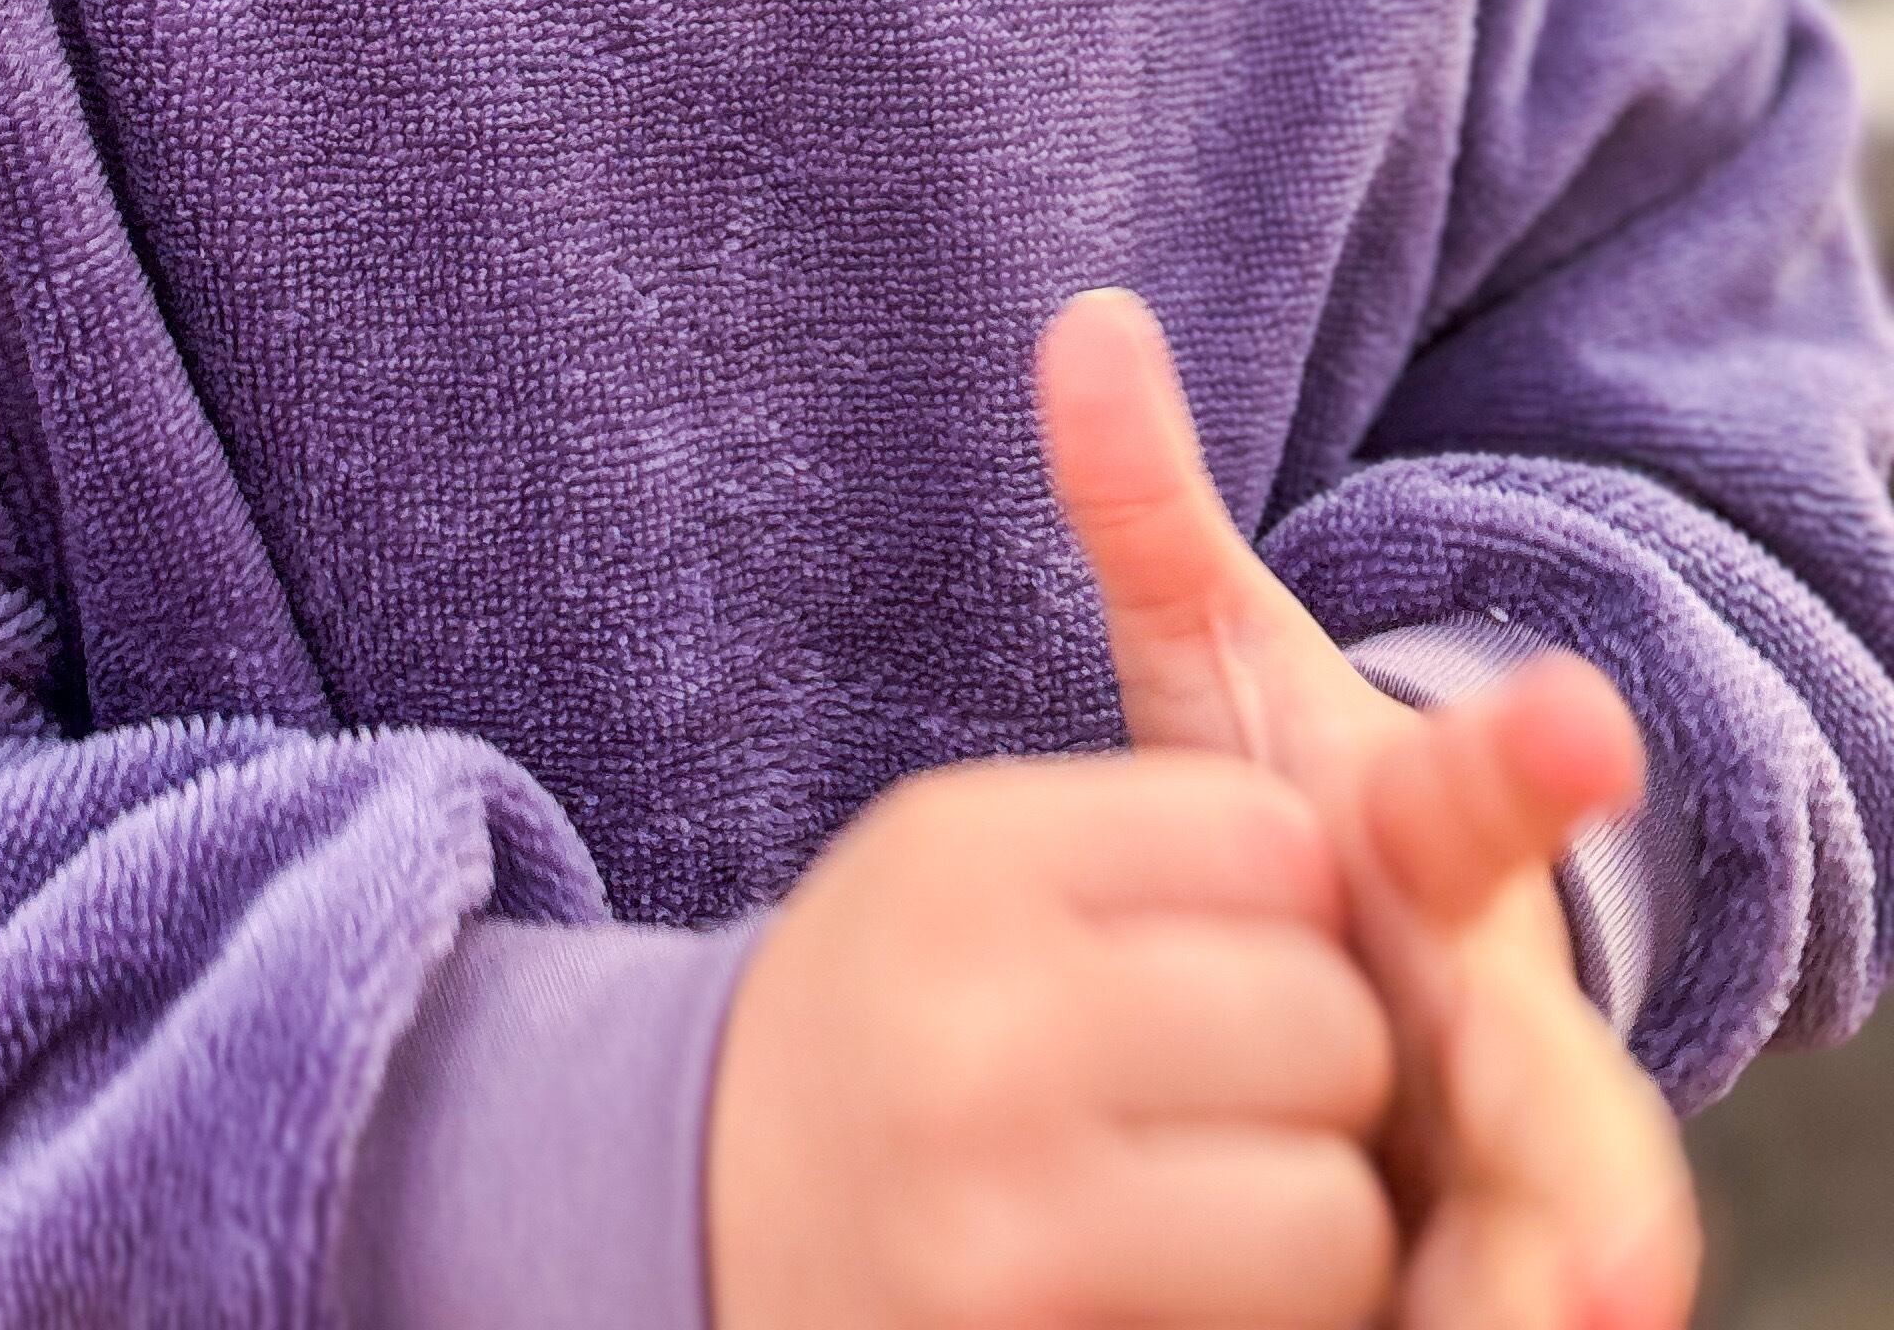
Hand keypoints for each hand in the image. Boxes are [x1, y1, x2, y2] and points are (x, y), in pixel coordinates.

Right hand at [702, 745, 1397, 1329]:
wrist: (682, 1210)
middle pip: (1330, 1025)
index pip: (1278, 841)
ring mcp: (999, 1221)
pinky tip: (1163, 1295)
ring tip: (1206, 1214)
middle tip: (1223, 1098)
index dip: (1289, 904)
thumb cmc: (888, 1025)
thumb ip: (1156, 835)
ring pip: (1334, 1218)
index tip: (1214, 946)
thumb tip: (1415, 818)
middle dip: (1319, 1070)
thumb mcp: (960, 865)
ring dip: (1309, 1230)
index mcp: (960, 860)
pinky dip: (1254, 1321)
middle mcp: (974, 1029)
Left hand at [1035, 286, 1700, 1329]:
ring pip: (1556, 1223)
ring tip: (1552, 1309)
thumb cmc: (1284, 828)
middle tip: (1587, 1216)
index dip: (1535, 756)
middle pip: (1550, 1068)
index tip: (1577, 718)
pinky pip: (1477, 1315)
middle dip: (1567, 1123)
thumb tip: (1082, 318)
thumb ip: (1154, 517)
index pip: (1490, 790)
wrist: (1343, 976)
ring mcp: (1495, 1155)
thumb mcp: (1215, 673)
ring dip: (1557, 1270)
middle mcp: (1493, 1010)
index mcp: (1429, 843)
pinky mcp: (1461, 1262)